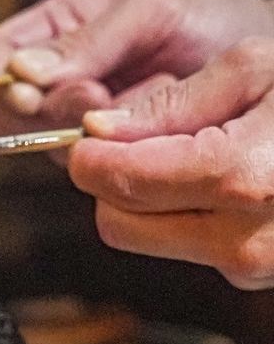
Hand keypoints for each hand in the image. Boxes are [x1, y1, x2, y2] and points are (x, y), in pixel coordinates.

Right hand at [0, 0, 273, 136]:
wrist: (261, 71)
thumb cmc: (209, 24)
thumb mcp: (149, 10)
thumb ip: (87, 39)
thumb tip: (20, 70)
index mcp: (57, 29)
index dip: (3, 78)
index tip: (33, 89)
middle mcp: (58, 79)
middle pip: (9, 108)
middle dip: (52, 108)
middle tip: (98, 97)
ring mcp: (74, 122)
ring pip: (42, 141)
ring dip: (84, 132)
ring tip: (134, 104)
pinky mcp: (98, 157)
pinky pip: (80, 165)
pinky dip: (109, 152)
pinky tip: (141, 130)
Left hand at [69, 38, 273, 288]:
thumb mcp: (256, 70)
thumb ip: (170, 104)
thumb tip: (99, 130)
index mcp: (240, 177)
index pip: (119, 184)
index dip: (90, 159)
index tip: (86, 139)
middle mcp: (242, 237)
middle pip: (116, 223)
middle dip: (113, 183)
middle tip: (135, 143)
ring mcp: (247, 264)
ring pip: (142, 239)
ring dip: (144, 201)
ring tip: (185, 157)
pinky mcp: (249, 274)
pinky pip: (181, 245)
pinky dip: (178, 215)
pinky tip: (213, 183)